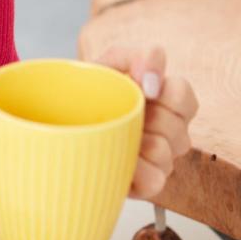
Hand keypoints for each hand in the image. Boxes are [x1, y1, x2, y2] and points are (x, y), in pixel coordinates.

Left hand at [94, 46, 199, 199]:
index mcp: (164, 101)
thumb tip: (153, 80)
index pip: (184, 95)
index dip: (166, 93)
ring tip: (113, 138)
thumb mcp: (107, 64)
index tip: (142, 90)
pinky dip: (135, 170)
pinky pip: (156, 180)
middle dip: (145, 117)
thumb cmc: (86, 96)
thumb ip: (136, 56)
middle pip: (176, 125)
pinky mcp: (149, 183)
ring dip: (136, 142)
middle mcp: (168, 130)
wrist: (55, 127)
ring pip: (166, 151)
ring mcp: (161, 157)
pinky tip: (117, 160)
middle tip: (118, 116)